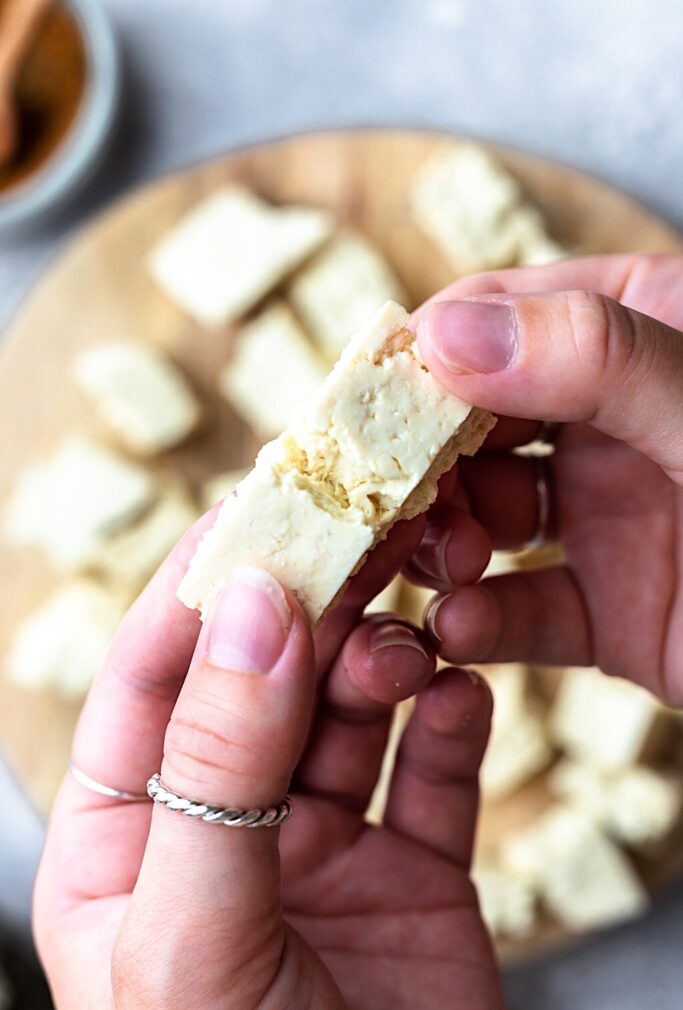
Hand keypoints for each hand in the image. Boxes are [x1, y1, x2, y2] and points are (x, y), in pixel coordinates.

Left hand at [34, 510, 505, 1009]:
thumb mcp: (196, 936)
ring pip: (349, 710)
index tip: (260, 504)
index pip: (154, 676)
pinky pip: (434, 771)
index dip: (203, 585)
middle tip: (362, 536)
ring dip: (381, 657)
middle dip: (310, 607)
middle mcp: (220, 827)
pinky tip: (459, 691)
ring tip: (412, 633)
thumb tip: (251, 608)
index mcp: (126, 836)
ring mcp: (318, 847)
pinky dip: (451, 720)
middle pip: (263, 678)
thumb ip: (217, 769)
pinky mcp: (410, 874)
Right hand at [410, 252, 682, 703]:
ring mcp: (612, 518)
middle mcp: (615, 422)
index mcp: (641, 334)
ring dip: (442, 540)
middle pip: (471, 426)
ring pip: (484, 518)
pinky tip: (462, 627)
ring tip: (439, 562)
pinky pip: (525, 611)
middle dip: (418, 464)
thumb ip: (597, 363)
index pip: (496, 320)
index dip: (419, 359)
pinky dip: (483, 619)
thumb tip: (442, 332)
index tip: (357, 408)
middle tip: (379, 503)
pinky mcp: (613, 613)